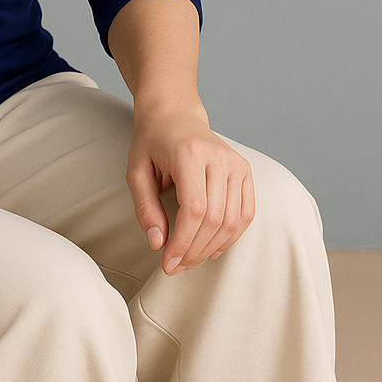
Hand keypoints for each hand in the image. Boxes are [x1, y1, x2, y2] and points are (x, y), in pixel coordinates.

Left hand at [125, 99, 254, 274]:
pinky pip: (246, 214)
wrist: (175, 115)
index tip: (167, 263)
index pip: (194, 210)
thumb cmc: (152, 142)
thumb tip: (158, 243)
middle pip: (214, 219)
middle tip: (175, 266)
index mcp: (190, 154)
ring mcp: (236, 163)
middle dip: (194, 250)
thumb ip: (145, 207)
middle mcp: (219, 157)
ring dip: (210, 248)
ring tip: (189, 260)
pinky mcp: (245, 171)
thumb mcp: (136, 171)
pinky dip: (230, 237)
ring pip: (232, 221)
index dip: (183, 242)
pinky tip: (211, 248)